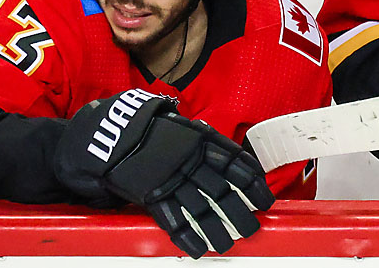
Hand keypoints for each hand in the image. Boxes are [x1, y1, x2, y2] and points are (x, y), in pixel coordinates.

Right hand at [54, 89, 274, 257]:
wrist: (113, 134)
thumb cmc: (153, 131)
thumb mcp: (183, 128)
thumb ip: (206, 141)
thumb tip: (231, 159)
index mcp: (200, 140)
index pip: (235, 162)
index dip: (252, 182)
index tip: (264, 198)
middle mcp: (189, 161)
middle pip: (221, 190)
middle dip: (239, 212)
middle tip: (253, 227)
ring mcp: (170, 179)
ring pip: (200, 209)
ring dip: (216, 230)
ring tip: (229, 245)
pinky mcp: (151, 196)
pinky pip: (172, 219)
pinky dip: (186, 238)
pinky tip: (199, 250)